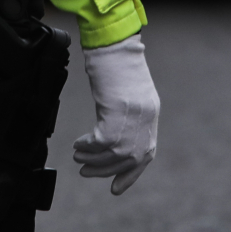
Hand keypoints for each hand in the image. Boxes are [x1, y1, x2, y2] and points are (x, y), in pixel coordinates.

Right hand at [72, 32, 158, 194]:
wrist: (113, 43)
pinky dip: (89, 147)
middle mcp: (146, 118)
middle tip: (87, 173)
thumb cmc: (117, 61)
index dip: (131, 174)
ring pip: (114, 152)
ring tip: (79, 159)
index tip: (116, 188)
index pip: (146, 154)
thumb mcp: (130, 91)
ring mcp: (133, 116)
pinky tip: (79, 144)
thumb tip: (114, 134)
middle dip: (107, 170)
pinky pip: (102, 141)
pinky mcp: (117, 111)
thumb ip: (129, 112)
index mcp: (151, 114)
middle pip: (129, 157)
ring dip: (94, 160)